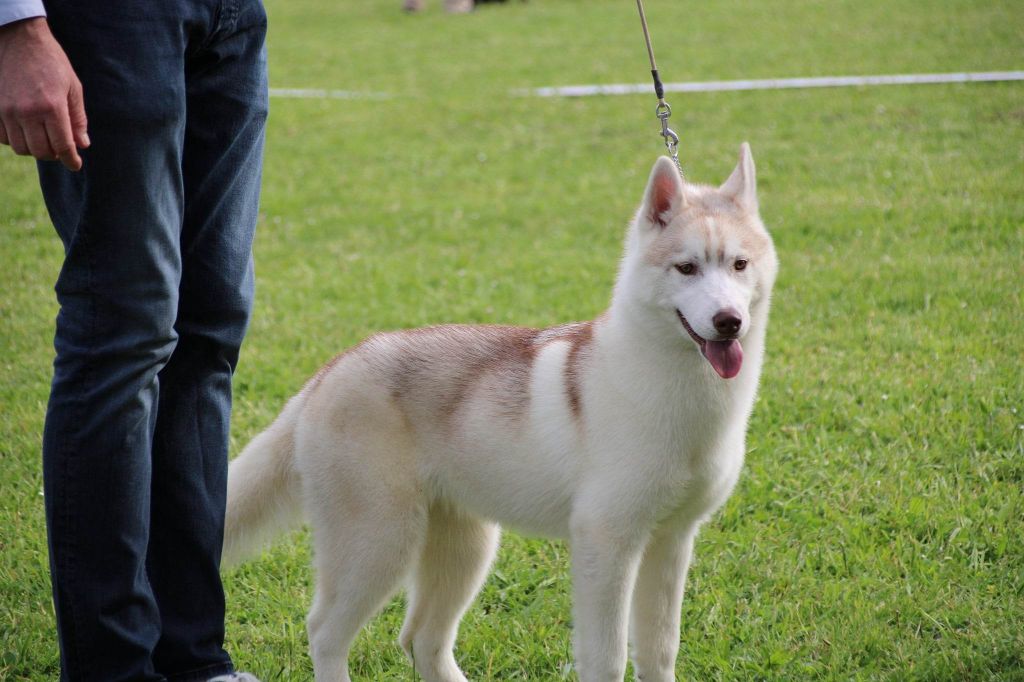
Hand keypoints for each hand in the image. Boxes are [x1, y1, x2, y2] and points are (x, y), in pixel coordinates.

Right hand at [0, 17, 88, 170]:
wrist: (19, 40)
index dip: (71, 160)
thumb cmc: (51, 63)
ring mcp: (7, 110)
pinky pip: (3, 138)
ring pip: (21, 148)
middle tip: (60, 147)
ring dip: (34, 148)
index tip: (75, 165)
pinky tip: (25, 130)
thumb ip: (78, 118)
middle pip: (41, 152)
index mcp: (52, 107)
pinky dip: (15, 140)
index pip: (62, 146)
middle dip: (53, 154)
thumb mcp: (73, 88)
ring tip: (43, 137)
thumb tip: (81, 145)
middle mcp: (27, 112)